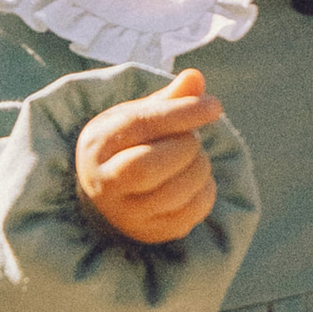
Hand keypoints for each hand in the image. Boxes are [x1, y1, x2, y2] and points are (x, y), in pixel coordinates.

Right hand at [75, 68, 223, 245]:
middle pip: (150, 165)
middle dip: (185, 146)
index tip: (215, 105)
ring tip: (195, 158)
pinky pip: (190, 213)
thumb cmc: (129, 144)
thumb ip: (168, 98)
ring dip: (199, 168)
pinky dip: (206, 192)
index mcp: (97, 144)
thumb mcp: (139, 115)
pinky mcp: (150, 233)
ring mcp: (126, 213)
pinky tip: (198, 181)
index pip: (141, 125)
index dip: (183, 113)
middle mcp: (104, 183)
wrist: (109, 191)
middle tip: (192, 139)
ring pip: (174, 192)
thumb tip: (196, 78)